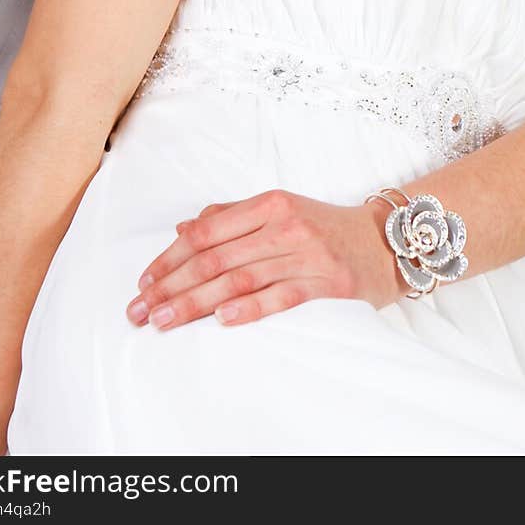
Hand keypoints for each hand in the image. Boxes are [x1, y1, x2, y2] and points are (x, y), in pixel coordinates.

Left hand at [126, 188, 404, 329]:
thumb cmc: (323, 226)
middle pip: (216, 257)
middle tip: (141, 310)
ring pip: (239, 279)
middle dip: (172, 285)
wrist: (383, 241)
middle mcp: (284, 225)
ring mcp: (306, 253)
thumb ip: (230, 217)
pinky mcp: (326, 282)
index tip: (144, 282)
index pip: (207, 230)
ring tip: (165, 320)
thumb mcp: (278, 210)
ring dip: (196, 302)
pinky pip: (281, 295)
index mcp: (268, 204)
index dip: (171, 257)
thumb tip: (182, 229)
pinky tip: (221, 320)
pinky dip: (249, 308)